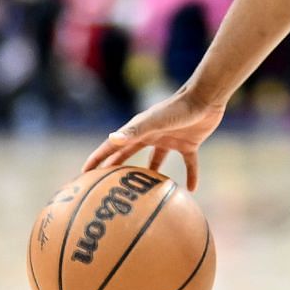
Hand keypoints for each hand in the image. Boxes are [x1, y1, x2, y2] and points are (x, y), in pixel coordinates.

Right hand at [81, 88, 224, 189]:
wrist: (205, 98)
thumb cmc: (177, 108)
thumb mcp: (154, 121)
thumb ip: (134, 131)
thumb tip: (111, 139)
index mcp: (140, 131)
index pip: (114, 146)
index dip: (99, 158)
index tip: (85, 172)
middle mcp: (152, 136)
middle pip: (130, 154)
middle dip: (118, 167)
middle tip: (107, 184)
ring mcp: (170, 140)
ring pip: (157, 161)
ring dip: (152, 174)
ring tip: (145, 192)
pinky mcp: (189, 144)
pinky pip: (189, 164)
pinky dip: (191, 176)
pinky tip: (192, 190)